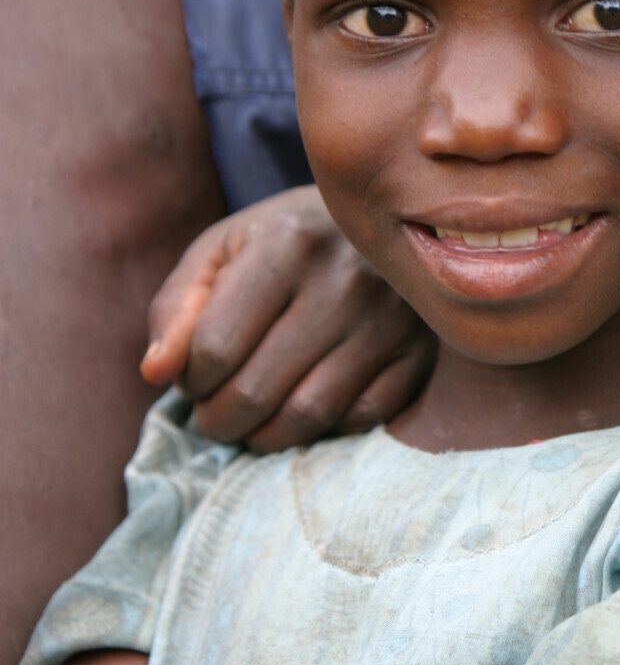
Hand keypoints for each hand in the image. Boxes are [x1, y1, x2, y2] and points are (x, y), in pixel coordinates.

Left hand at [140, 187, 434, 451]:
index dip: (190, 381)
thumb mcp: (222, 252)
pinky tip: (303, 412)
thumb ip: (176, 306)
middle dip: (218, 420)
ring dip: (263, 438)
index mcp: (287, 242)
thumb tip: (155, 372)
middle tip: (214, 416)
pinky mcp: (420, 352)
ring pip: (306, 417)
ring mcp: (391, 319)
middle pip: (255, 391)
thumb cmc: (288, 241)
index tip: (193, 380)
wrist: (384, 226)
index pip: (214, 349)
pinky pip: (360, 420)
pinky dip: (323, 431)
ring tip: (249, 425)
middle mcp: (346, 278)